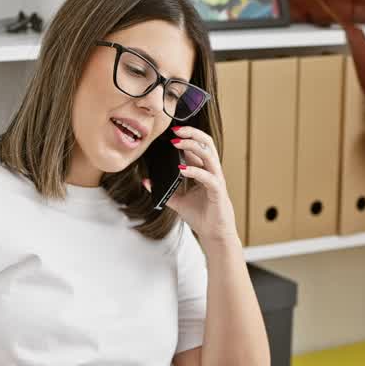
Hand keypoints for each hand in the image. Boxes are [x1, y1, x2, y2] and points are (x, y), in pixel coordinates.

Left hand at [145, 125, 238, 244]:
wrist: (213, 235)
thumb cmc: (200, 216)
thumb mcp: (177, 201)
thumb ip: (164, 190)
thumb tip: (146, 181)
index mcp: (204, 170)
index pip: (198, 146)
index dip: (185, 137)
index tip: (169, 133)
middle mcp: (212, 172)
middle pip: (207, 144)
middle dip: (191, 133)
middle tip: (174, 131)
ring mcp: (216, 180)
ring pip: (209, 155)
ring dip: (192, 146)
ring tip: (176, 143)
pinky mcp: (218, 191)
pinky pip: (208, 177)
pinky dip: (194, 171)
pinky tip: (181, 169)